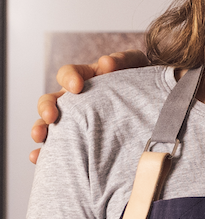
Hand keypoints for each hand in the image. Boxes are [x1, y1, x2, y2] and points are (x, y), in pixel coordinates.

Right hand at [29, 50, 148, 163]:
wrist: (150, 102)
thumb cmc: (138, 79)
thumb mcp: (135, 64)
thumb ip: (122, 60)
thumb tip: (106, 63)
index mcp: (84, 78)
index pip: (68, 74)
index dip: (68, 78)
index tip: (76, 87)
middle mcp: (73, 99)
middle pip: (49, 101)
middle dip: (46, 107)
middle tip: (51, 116)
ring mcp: (72, 120)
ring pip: (47, 124)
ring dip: (40, 129)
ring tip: (40, 137)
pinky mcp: (77, 139)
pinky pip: (57, 146)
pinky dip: (46, 153)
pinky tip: (40, 158)